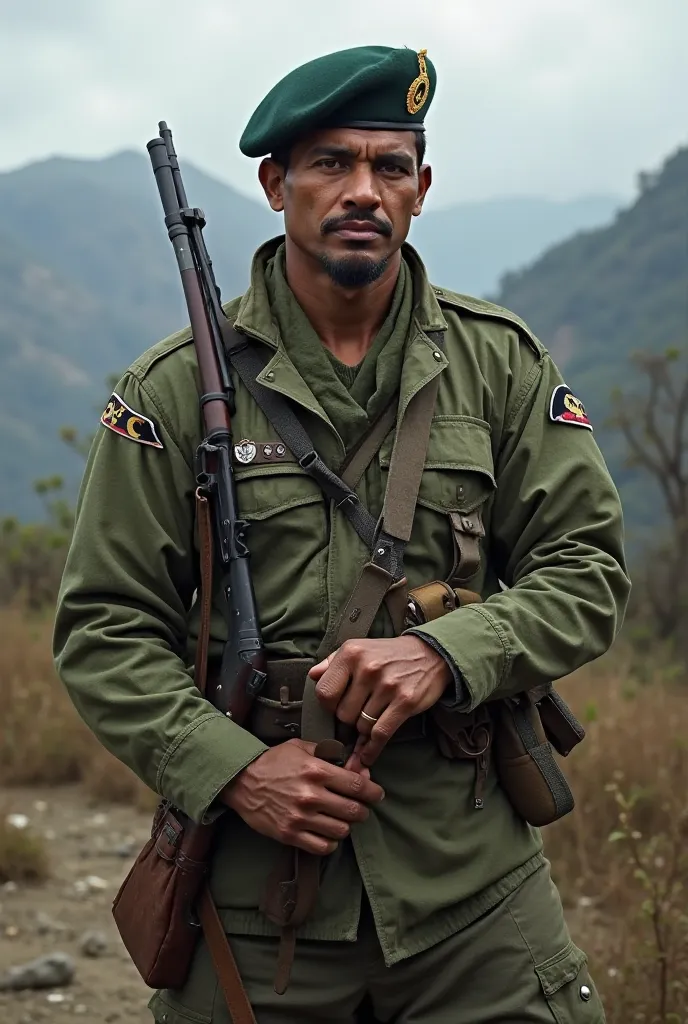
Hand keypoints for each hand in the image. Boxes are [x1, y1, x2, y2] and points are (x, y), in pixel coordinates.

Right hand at [220, 739, 384, 855]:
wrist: (241, 781)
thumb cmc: (274, 762)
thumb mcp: (301, 748)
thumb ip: (329, 754)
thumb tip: (356, 765)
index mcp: (316, 771)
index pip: (357, 786)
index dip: (373, 791)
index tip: (377, 794)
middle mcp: (311, 795)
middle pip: (354, 810)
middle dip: (363, 810)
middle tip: (360, 808)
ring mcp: (300, 817)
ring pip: (341, 830)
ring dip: (347, 825)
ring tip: (342, 819)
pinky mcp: (290, 834)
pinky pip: (323, 847)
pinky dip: (331, 842)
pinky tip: (328, 833)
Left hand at [308, 636, 450, 766]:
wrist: (429, 653)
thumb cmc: (387, 654)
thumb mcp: (358, 649)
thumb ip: (332, 662)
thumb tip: (312, 676)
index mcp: (351, 653)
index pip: (324, 693)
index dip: (328, 706)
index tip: (337, 707)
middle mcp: (368, 668)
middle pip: (343, 714)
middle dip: (348, 719)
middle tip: (358, 714)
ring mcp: (387, 686)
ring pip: (361, 726)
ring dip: (363, 730)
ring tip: (370, 721)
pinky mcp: (405, 702)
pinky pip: (381, 734)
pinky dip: (371, 750)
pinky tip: (366, 757)